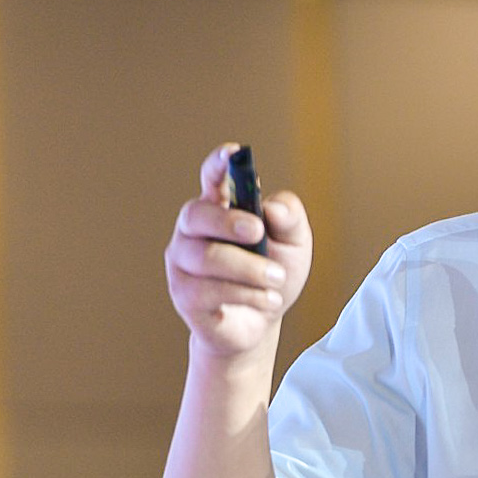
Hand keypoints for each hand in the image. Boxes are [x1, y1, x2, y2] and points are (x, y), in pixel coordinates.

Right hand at [165, 143, 311, 361]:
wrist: (262, 324)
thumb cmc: (273, 275)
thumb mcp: (295, 244)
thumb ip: (290, 218)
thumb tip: (271, 207)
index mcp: (220, 208)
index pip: (211, 177)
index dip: (218, 164)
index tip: (233, 153)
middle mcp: (194, 231)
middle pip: (196, 214)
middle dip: (227, 220)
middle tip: (257, 231)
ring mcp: (183, 263)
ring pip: (206, 257)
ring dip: (248, 268)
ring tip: (276, 280)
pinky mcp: (183, 294)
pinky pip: (207, 290)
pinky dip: (244, 294)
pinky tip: (267, 300)